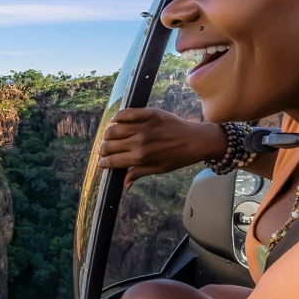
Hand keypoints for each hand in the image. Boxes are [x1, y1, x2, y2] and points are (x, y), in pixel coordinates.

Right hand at [97, 109, 223, 189]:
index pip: (113, 160)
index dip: (104, 162)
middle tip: (105, 150)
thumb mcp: (158, 169)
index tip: (101, 163)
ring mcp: (143, 126)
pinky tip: (116, 121)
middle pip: (110, 144)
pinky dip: (117, 117)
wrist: (196, 140)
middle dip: (104, 150)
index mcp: (140, 158)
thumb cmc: (177, 158)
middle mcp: (139, 142)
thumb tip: (123, 185)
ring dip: (108, 135)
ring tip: (110, 137)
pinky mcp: (149, 113)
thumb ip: (138, 174)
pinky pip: (126, 113)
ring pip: (114, 129)